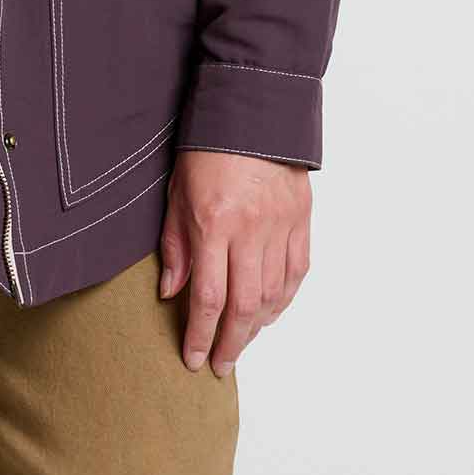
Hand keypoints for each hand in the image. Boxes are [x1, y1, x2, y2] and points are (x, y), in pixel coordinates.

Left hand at [158, 148, 310, 376]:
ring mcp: (281, 225)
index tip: (192, 359)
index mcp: (214, 223)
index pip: (208, 297)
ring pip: (273, 295)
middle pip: (244, 306)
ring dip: (257, 326)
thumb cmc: (206, 148)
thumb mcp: (177, 192)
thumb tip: (172, 293)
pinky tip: (269, 312)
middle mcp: (251, 230)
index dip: (199, 335)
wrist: (251, 109)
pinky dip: (283, 299)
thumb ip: (175, 245)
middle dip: (230, 343)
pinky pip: (296, 273)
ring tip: (240, 341)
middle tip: (219, 365)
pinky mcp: (302, 218)